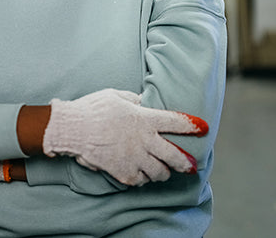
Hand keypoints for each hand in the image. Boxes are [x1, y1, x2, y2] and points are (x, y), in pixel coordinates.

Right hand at [42, 88, 207, 185]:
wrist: (72, 128)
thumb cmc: (92, 108)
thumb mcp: (116, 95)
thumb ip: (135, 100)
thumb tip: (144, 102)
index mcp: (144, 119)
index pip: (176, 122)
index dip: (192, 126)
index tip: (203, 128)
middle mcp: (144, 140)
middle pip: (175, 156)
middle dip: (186, 162)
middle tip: (190, 165)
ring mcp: (135, 158)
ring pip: (160, 172)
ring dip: (163, 171)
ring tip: (163, 171)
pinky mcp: (124, 172)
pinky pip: (142, 180)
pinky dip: (144, 178)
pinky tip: (141, 174)